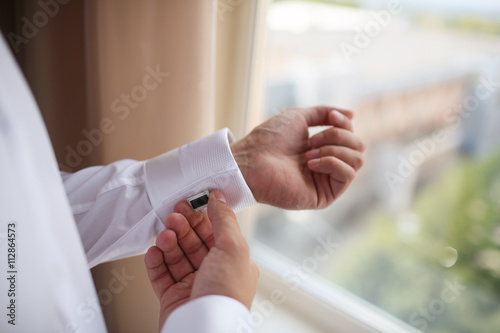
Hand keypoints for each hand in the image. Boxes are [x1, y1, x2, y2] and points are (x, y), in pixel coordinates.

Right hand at [144, 190, 258, 328]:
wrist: (205, 329)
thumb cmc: (226, 294)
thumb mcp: (233, 248)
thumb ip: (224, 220)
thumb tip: (218, 198)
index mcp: (232, 262)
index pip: (215, 233)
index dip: (201, 217)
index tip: (189, 203)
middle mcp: (213, 274)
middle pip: (193, 243)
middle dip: (182, 228)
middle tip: (172, 217)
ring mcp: (192, 286)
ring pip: (176, 257)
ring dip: (168, 243)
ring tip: (164, 235)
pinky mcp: (172, 298)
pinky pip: (161, 275)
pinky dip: (155, 262)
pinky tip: (154, 252)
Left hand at [231, 106, 364, 209]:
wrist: (251, 160)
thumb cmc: (269, 139)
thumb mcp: (299, 116)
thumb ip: (325, 112)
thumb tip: (352, 115)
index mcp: (323, 148)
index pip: (351, 136)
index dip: (344, 124)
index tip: (331, 117)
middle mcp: (327, 165)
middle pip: (359, 147)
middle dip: (338, 137)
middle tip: (311, 140)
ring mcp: (326, 181)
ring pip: (357, 160)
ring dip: (334, 149)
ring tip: (308, 153)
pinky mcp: (324, 196)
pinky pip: (347, 175)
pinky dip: (332, 162)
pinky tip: (311, 163)